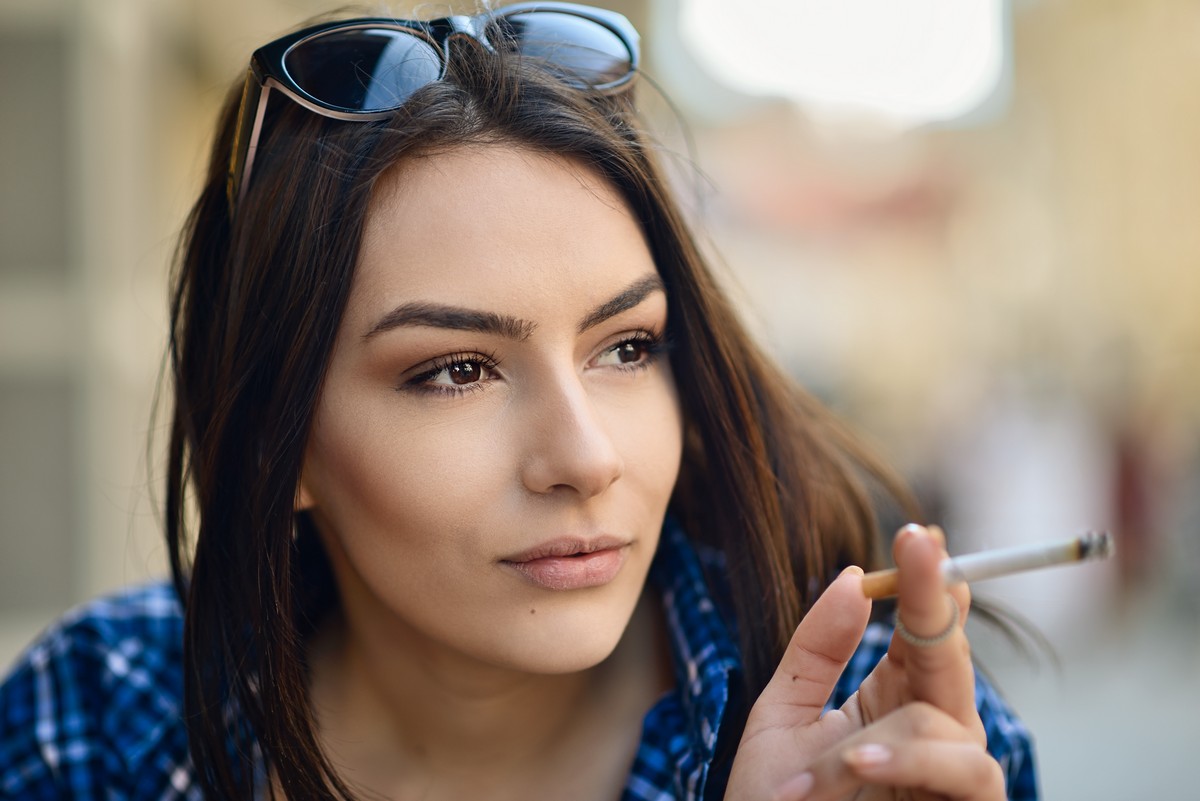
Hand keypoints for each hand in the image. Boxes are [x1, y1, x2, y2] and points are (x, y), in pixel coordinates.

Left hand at [723, 525, 1005, 800]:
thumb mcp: (781, 715)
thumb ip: (817, 649)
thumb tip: (853, 577)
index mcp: (888, 701)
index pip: (919, 632)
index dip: (925, 582)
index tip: (921, 532)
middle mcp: (925, 734)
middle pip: (949, 658)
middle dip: (935, 601)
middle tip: (922, 545)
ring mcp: (946, 780)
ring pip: (955, 726)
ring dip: (896, 737)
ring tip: (842, 761)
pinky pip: (967, 774)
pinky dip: (911, 763)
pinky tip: (860, 763)